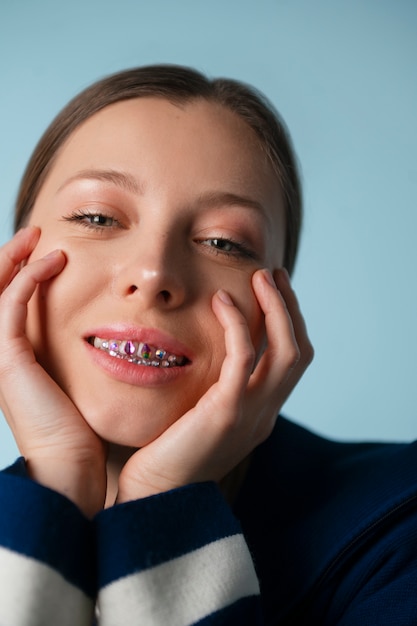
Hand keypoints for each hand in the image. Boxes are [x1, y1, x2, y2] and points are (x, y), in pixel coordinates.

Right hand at [0, 227, 105, 516]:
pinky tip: (54, 261)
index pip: (6, 304)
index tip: (49, 250)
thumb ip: (81, 358)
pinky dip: (28, 277)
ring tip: (39, 237)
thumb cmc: (83, 433)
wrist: (70, 471)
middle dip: (9, 258)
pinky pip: (12, 304)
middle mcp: (0, 355)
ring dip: (14, 258)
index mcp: (14, 359)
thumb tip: (112, 334)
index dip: (20, 273)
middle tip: (36, 233)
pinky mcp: (8, 359)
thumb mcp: (79, 386)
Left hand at [117, 267, 312, 501]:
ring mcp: (252, 416)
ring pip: (286, 353)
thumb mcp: (200, 418)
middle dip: (289, 309)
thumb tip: (206, 356)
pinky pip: (244, 359)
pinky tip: (221, 301)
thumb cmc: (165, 455)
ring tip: (258, 277)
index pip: (292, 363)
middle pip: (298, 353)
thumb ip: (215, 390)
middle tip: (271, 274)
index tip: (272, 291)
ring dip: (276, 309)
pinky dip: (239, 325)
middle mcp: (265, 415)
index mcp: (261, 415)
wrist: (151, 498)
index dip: (288, 323)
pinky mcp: (227, 413)